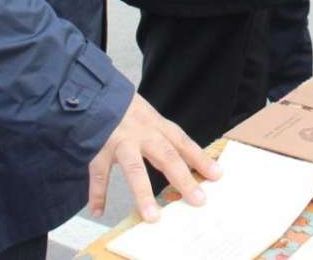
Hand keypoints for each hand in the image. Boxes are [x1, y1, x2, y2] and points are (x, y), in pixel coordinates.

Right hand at [88, 94, 221, 222]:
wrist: (95, 94)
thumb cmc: (127, 112)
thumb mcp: (150, 120)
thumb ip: (164, 141)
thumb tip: (188, 167)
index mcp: (158, 126)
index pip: (183, 143)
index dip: (200, 158)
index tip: (217, 175)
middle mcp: (142, 134)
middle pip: (166, 156)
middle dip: (182, 179)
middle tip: (198, 200)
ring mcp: (120, 142)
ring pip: (133, 168)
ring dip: (143, 193)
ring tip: (152, 217)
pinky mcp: (99, 150)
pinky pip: (99, 175)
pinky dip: (97, 194)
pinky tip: (99, 211)